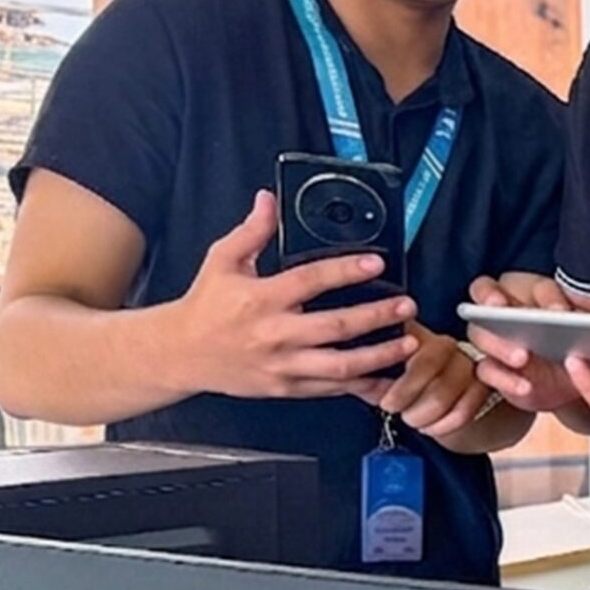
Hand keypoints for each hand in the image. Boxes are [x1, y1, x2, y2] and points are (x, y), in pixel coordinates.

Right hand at [170, 192, 417, 398]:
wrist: (180, 354)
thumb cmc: (205, 306)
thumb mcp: (222, 261)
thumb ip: (252, 231)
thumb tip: (268, 199)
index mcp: (260, 298)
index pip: (309, 281)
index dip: (345, 271)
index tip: (377, 263)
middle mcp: (274, 334)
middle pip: (334, 327)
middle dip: (376, 316)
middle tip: (406, 305)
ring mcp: (282, 365)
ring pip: (339, 365)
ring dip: (379, 356)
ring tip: (409, 343)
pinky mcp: (285, 388)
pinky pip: (330, 389)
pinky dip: (362, 385)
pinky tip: (388, 378)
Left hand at [363, 326, 489, 439]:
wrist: (446, 402)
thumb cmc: (407, 387)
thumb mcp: (383, 377)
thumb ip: (369, 377)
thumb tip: (352, 381)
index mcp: (415, 334)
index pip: (404, 340)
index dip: (395, 368)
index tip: (386, 401)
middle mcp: (445, 344)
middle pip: (426, 364)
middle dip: (404, 395)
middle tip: (392, 409)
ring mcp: (467, 365)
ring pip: (442, 393)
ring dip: (421, 415)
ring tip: (411, 420)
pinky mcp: (483, 387)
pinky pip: (463, 411)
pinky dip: (442, 425)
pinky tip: (430, 428)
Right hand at [465, 270, 589, 415]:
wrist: (574, 384)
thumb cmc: (581, 344)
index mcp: (531, 292)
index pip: (528, 281)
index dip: (541, 296)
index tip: (558, 313)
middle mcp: (505, 310)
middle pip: (484, 296)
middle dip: (492, 301)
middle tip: (504, 312)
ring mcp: (494, 339)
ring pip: (480, 334)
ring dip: (499, 344)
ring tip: (522, 357)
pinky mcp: (492, 369)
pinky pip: (486, 371)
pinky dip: (504, 379)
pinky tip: (525, 386)